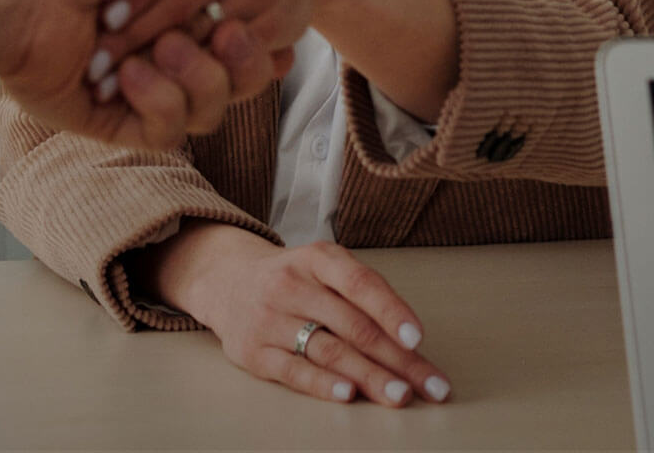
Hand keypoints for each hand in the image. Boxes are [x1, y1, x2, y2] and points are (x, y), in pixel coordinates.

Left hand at [0, 0, 305, 147]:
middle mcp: (160, 34)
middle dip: (240, 57)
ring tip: (162, 47)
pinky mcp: (112, 118)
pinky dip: (160, 102)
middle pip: (235, 73)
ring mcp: (137, 79)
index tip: (276, 32)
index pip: (243, 26)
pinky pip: (166, 131)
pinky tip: (130, 73)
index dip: (261, 33)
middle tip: (226, 31)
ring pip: (209, 107)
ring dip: (198, 77)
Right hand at [131, 223, 451, 406]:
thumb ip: (362, 294)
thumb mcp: (324, 267)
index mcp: (317, 258)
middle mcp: (292, 284)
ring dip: (369, 376)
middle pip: (352, 325)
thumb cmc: (293, 279)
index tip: (417, 338)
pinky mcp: (253, 350)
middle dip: (397, 359)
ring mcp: (270, 317)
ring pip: (328, 350)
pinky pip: (293, 370)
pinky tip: (348, 394)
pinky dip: (323, 384)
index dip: (391, 310)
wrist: (226, 280)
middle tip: (427, 383)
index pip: (360, 283)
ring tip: (398, 395)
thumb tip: (409, 342)